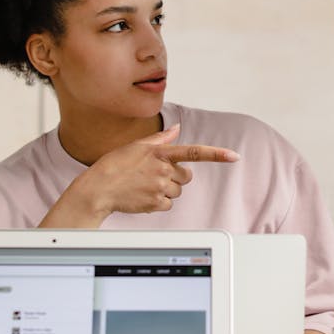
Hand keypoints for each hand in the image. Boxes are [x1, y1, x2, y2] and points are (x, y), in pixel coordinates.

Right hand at [40, 124, 239, 227]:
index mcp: (160, 152)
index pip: (195, 152)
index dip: (217, 154)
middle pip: (187, 176)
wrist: (98, 188)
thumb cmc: (115, 164)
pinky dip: (158, 202)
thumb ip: (161, 138)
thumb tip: (177, 129)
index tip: (234, 156)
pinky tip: (143, 196)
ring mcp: (159, 187)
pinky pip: (168, 204)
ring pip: (178, 191)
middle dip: (176, 176)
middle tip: (155, 175)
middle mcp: (163, 170)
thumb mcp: (137, 145)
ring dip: (166, 189)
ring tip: (145, 185)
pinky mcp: (155, 203)